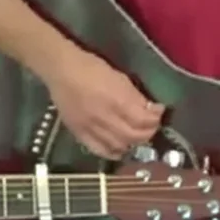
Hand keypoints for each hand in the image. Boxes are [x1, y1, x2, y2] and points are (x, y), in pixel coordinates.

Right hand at [44, 48, 162, 158]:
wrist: (61, 71)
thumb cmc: (91, 67)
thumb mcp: (118, 76)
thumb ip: (134, 96)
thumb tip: (149, 109)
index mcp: (116, 100)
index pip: (144, 119)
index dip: (156, 117)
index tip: (158, 111)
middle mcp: (105, 118)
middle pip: (134, 136)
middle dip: (148, 131)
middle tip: (151, 125)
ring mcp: (91, 128)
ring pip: (120, 145)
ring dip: (133, 142)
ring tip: (137, 135)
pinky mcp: (80, 134)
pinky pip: (100, 150)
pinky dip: (114, 152)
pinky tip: (120, 147)